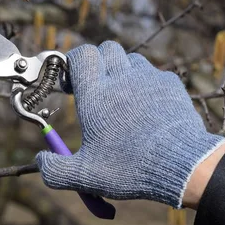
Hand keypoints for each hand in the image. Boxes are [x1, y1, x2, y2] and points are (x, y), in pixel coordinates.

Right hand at [37, 42, 224, 207]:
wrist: (183, 165)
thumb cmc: (130, 168)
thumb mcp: (85, 176)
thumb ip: (55, 170)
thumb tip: (40, 161)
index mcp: (95, 95)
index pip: (81, 55)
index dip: (73, 64)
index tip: (72, 84)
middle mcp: (121, 79)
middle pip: (106, 48)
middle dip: (98, 63)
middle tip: (96, 88)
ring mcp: (149, 79)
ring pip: (131, 59)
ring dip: (122, 72)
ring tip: (122, 98)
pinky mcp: (171, 85)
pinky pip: (154, 74)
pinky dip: (147, 84)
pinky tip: (148, 109)